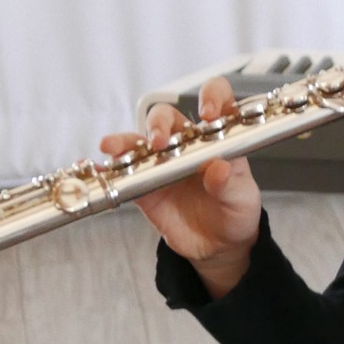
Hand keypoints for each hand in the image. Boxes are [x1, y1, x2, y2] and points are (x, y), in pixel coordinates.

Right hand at [99, 76, 261, 297]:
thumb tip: (218, 168)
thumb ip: (230, 183)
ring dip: (125, 140)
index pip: (216, 101)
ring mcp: (162, 162)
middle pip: (167, 117)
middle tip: (159, 142)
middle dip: (160, 124)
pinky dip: (110, 168)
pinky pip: (124, 172)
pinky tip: (102, 168)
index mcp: (217, 138)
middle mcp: (186, 144)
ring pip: (139, 140)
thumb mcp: (242, 198)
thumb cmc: (235, 212)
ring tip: (115, 148)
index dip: (211, 97)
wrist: (219, 246)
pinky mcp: (145, 185)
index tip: (207, 113)